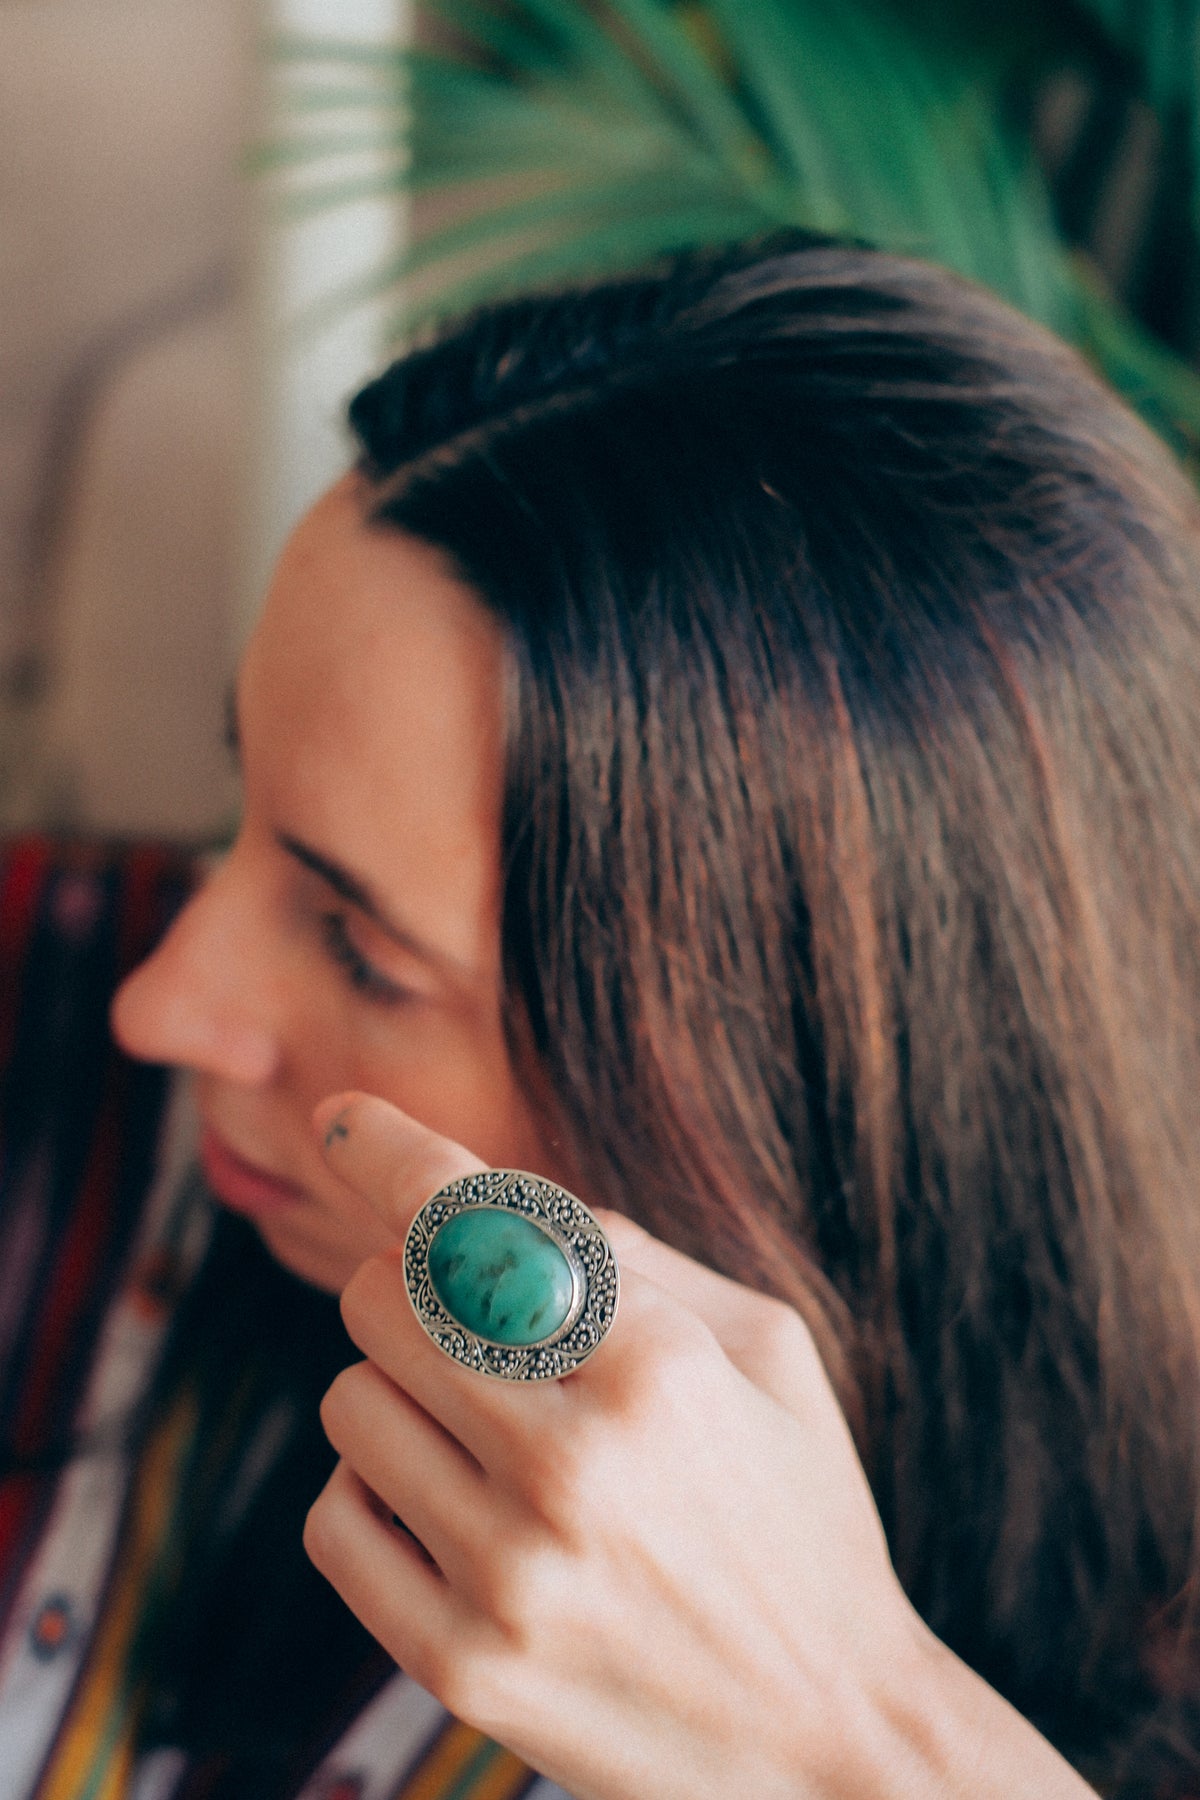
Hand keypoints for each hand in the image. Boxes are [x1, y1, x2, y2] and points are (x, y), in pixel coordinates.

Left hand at [303, 1093, 1097, 1799]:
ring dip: (397, 1390)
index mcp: (659, 1367)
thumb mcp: (771, 1352)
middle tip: (468, 1317)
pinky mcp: (460, 1666)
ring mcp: (508, 1577)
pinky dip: (373, 1490)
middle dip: (411, 1282)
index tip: (339, 1119)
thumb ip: (635, 1254)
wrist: (830, 1740)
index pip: (474, 1221)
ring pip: (348, 1400)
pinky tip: (449, 1504)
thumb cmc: (799, 1515)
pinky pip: (333, 1520)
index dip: (389, 1152)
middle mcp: (574, 1466)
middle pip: (383, 1297)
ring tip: (484, 1429)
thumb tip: (489, 1192)